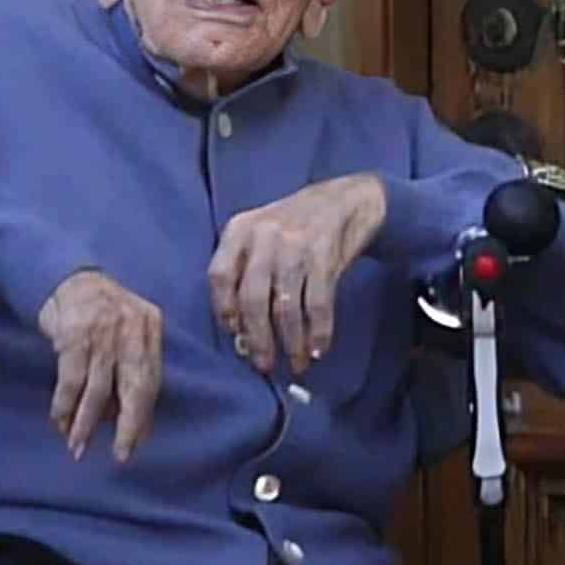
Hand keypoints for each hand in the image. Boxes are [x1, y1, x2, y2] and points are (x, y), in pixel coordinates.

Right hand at [38, 270, 162, 461]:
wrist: (64, 275)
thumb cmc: (98, 311)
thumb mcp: (125, 331)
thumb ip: (132, 371)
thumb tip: (138, 426)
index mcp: (149, 326)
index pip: (151, 380)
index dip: (144, 415)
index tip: (135, 443)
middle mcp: (131, 328)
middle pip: (135, 387)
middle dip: (127, 426)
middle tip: (120, 453)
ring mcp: (103, 332)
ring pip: (99, 389)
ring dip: (85, 422)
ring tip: (77, 446)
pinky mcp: (74, 335)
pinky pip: (71, 381)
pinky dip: (64, 405)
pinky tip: (60, 420)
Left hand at [207, 173, 386, 375]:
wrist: (344, 199)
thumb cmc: (295, 228)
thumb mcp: (260, 236)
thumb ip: (245, 274)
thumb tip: (240, 332)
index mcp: (239, 230)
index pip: (219, 275)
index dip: (223, 309)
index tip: (235, 335)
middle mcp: (264, 235)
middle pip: (252, 297)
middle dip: (258, 338)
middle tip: (264, 365)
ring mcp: (295, 244)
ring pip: (286, 306)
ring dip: (291, 342)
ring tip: (297, 364)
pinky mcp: (325, 255)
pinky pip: (317, 303)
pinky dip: (318, 331)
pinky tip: (318, 348)